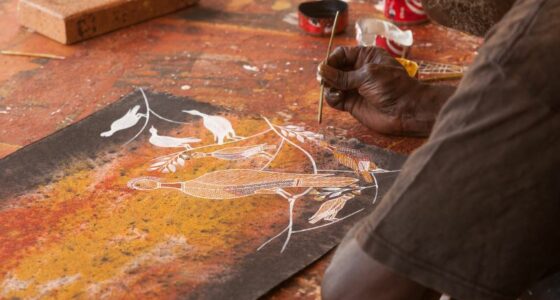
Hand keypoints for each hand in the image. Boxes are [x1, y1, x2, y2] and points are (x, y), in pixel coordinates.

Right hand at [318, 46, 453, 136]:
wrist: (405, 110)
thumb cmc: (392, 86)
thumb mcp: (367, 75)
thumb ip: (343, 75)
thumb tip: (321, 71)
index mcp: (365, 57)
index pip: (341, 54)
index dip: (331, 60)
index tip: (324, 68)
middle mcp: (358, 71)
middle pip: (334, 69)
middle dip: (327, 74)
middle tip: (322, 80)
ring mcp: (354, 87)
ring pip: (332, 84)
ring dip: (329, 87)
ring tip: (335, 90)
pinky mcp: (351, 103)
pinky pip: (334, 98)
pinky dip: (332, 98)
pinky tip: (339, 98)